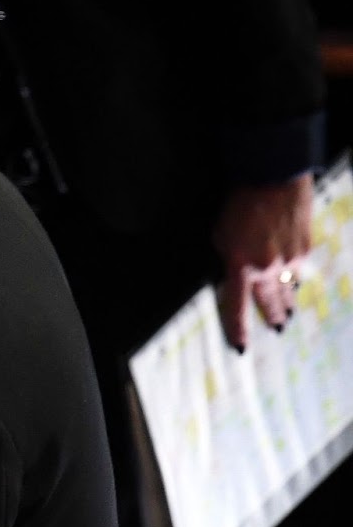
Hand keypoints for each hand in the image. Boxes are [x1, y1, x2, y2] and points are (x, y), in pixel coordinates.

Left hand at [211, 172, 313, 351]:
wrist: (273, 178)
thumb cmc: (240, 206)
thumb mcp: (221, 237)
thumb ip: (229, 261)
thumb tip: (239, 274)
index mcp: (240, 268)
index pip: (237, 308)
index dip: (238, 330)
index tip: (241, 347)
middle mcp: (268, 269)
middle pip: (270, 303)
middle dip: (273, 317)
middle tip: (277, 329)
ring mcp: (290, 260)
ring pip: (288, 287)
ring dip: (287, 299)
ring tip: (287, 312)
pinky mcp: (305, 248)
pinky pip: (298, 269)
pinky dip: (294, 275)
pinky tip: (294, 279)